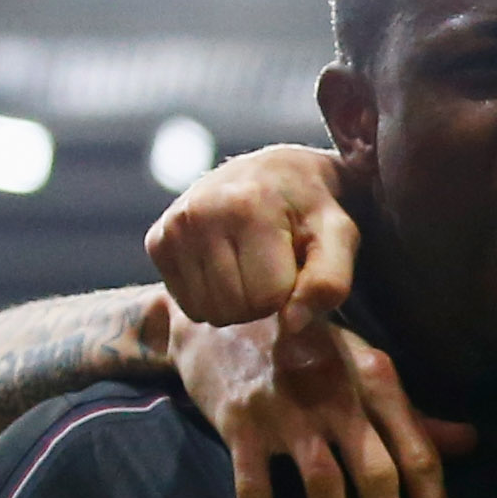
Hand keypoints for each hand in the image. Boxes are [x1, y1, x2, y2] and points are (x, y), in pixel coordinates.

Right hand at [147, 144, 360, 331]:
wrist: (274, 172)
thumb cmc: (313, 210)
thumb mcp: (339, 237)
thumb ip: (328, 282)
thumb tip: (291, 325)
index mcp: (248, 207)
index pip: (267, 298)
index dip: (290, 294)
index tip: (296, 266)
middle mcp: (200, 213)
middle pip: (234, 309)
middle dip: (262, 303)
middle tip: (274, 269)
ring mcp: (173, 226)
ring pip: (209, 313)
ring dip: (238, 304)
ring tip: (252, 267)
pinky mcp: (157, 240)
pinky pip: (188, 306)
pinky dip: (212, 298)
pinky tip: (229, 267)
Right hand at [171, 306, 474, 497]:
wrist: (219, 310)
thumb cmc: (305, 347)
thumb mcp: (362, 365)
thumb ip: (411, 412)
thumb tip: (469, 444)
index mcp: (377, 379)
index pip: (418, 453)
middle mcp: (338, 392)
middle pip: (377, 474)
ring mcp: (287, 408)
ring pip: (324, 485)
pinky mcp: (241, 423)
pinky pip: (254, 489)